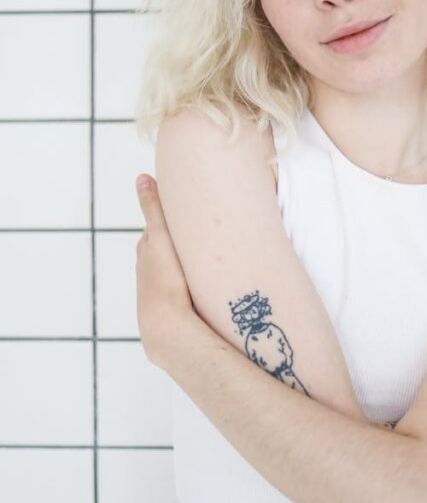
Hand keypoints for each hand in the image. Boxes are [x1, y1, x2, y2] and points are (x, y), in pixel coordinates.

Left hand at [134, 173, 193, 365]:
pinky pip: (181, 286)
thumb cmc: (164, 279)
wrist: (166, 325)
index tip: (186, 210)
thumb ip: (153, 207)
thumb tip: (142, 177)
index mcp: (146, 249)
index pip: (158, 227)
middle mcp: (148, 268)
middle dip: (179, 240)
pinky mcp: (171, 305)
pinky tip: (203, 281)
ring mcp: (158, 288)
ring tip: (207, 256)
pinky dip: (189, 279)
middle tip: (201, 230)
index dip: (172, 218)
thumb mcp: (159, 235)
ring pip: (173, 268)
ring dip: (186, 262)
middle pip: (164, 248)